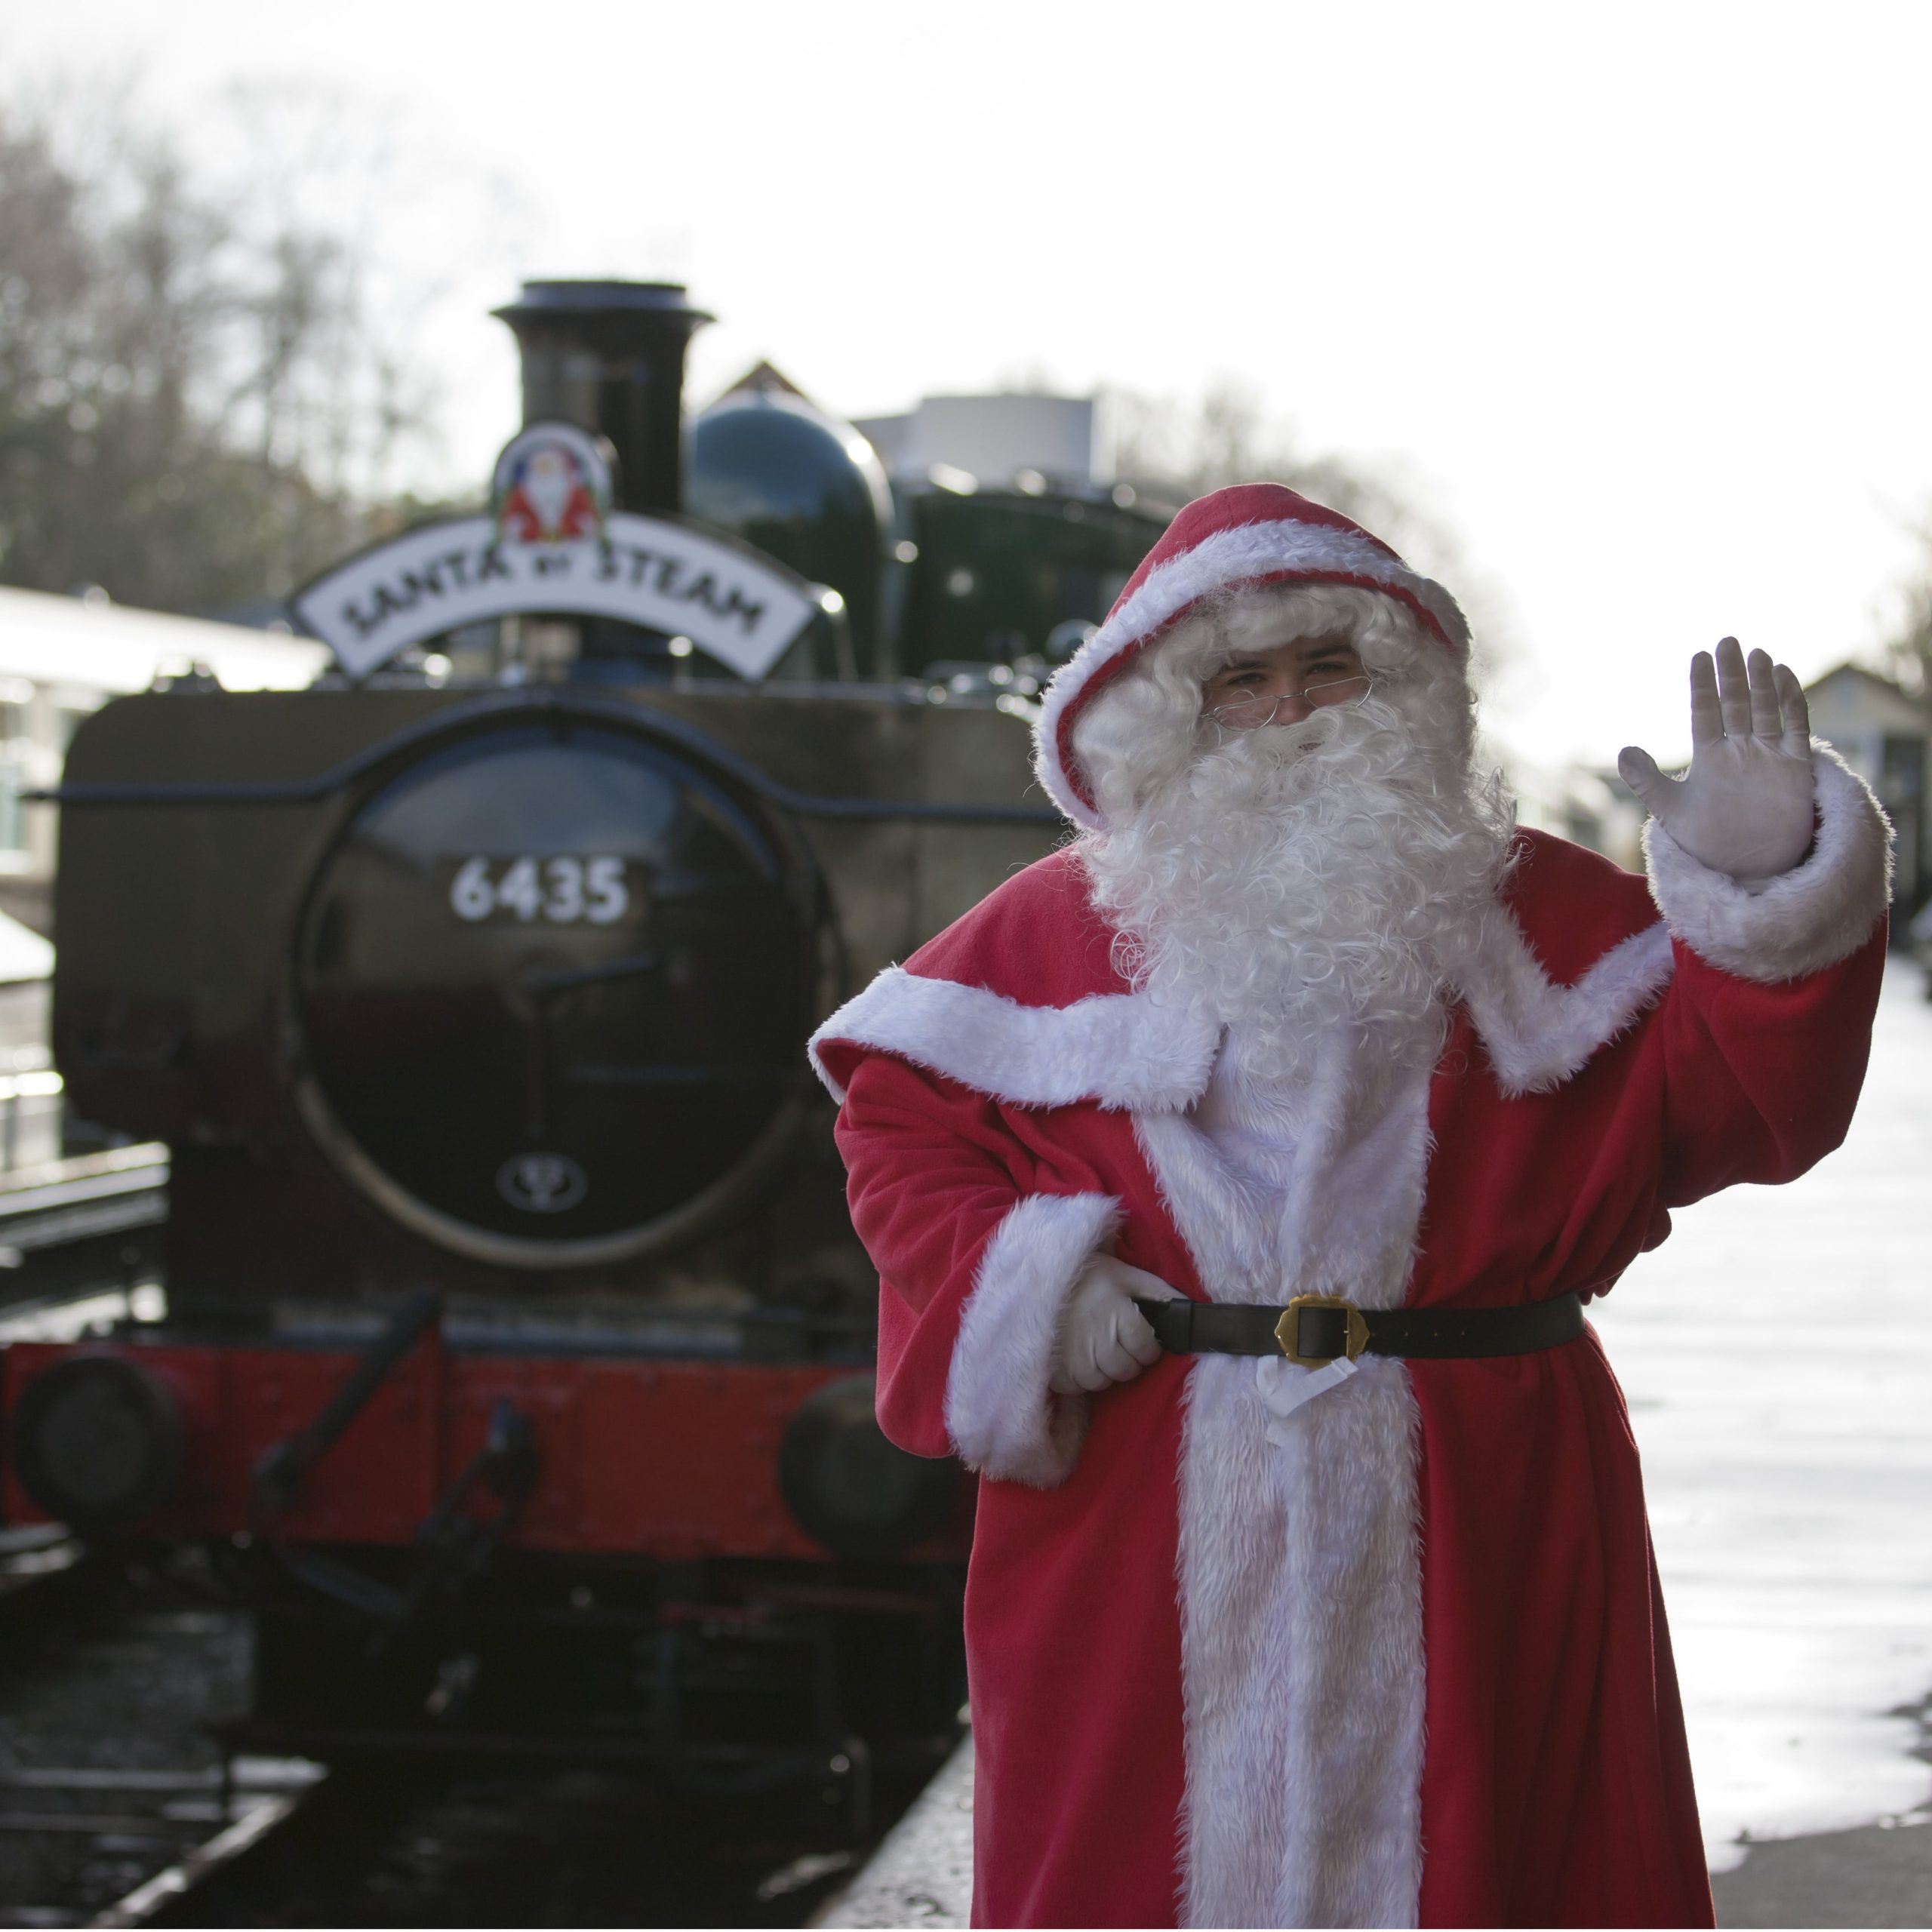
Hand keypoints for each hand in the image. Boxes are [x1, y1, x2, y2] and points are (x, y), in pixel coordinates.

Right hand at [1048, 1254, 1178, 1393]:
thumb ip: (1158, 1292)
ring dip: (1104, 1371)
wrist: (1039, 1275)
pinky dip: (1079, 1378)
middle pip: (1126, 1370)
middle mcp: (1098, 1340)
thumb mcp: (1126, 1274)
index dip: (1147, 1347)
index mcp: (1119, 1315)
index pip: (1146, 1349)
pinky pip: (1076, 1387)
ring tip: (1096, 1351)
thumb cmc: (1087, 1275)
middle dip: (1127, 1360)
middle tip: (1117, 1344)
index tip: (1139, 1338)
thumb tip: (1188, 1308)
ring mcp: (1074, 1357)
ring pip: (1102, 1382)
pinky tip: (1077, 1359)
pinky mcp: (1054, 1368)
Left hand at [1617, 636, 1814, 881]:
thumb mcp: (1671, 811)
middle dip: (1732, 674)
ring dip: (1762, 683)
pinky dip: (1792, 703)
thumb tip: (1623, 750)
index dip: (1702, 685)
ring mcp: (1768, 756)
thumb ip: (1648, 781)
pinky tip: (1785, 676)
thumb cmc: (1708, 841)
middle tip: (1728, 641)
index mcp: (1710, 756)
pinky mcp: (1795, 767)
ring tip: (1757, 653)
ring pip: (1766, 709)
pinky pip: (1796, 727)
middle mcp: (1740, 750)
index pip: (1704, 712)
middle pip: (1737, 703)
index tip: (1699, 656)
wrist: (1747, 869)